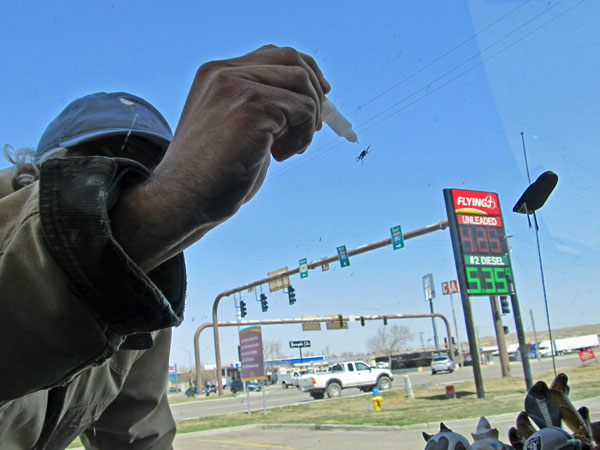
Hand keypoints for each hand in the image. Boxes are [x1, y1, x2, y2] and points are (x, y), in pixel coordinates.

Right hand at [112, 45, 329, 270]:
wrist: (184, 197)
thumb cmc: (210, 174)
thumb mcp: (234, 128)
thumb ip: (261, 108)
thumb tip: (307, 106)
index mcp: (217, 74)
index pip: (273, 55)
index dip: (304, 72)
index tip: (319, 97)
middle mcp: (225, 72)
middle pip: (292, 59)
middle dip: (314, 91)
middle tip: (313, 127)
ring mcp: (238, 85)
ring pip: (302, 84)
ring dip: (308, 119)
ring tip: (288, 149)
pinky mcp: (254, 106)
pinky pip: (304, 109)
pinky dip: (302, 136)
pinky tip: (280, 156)